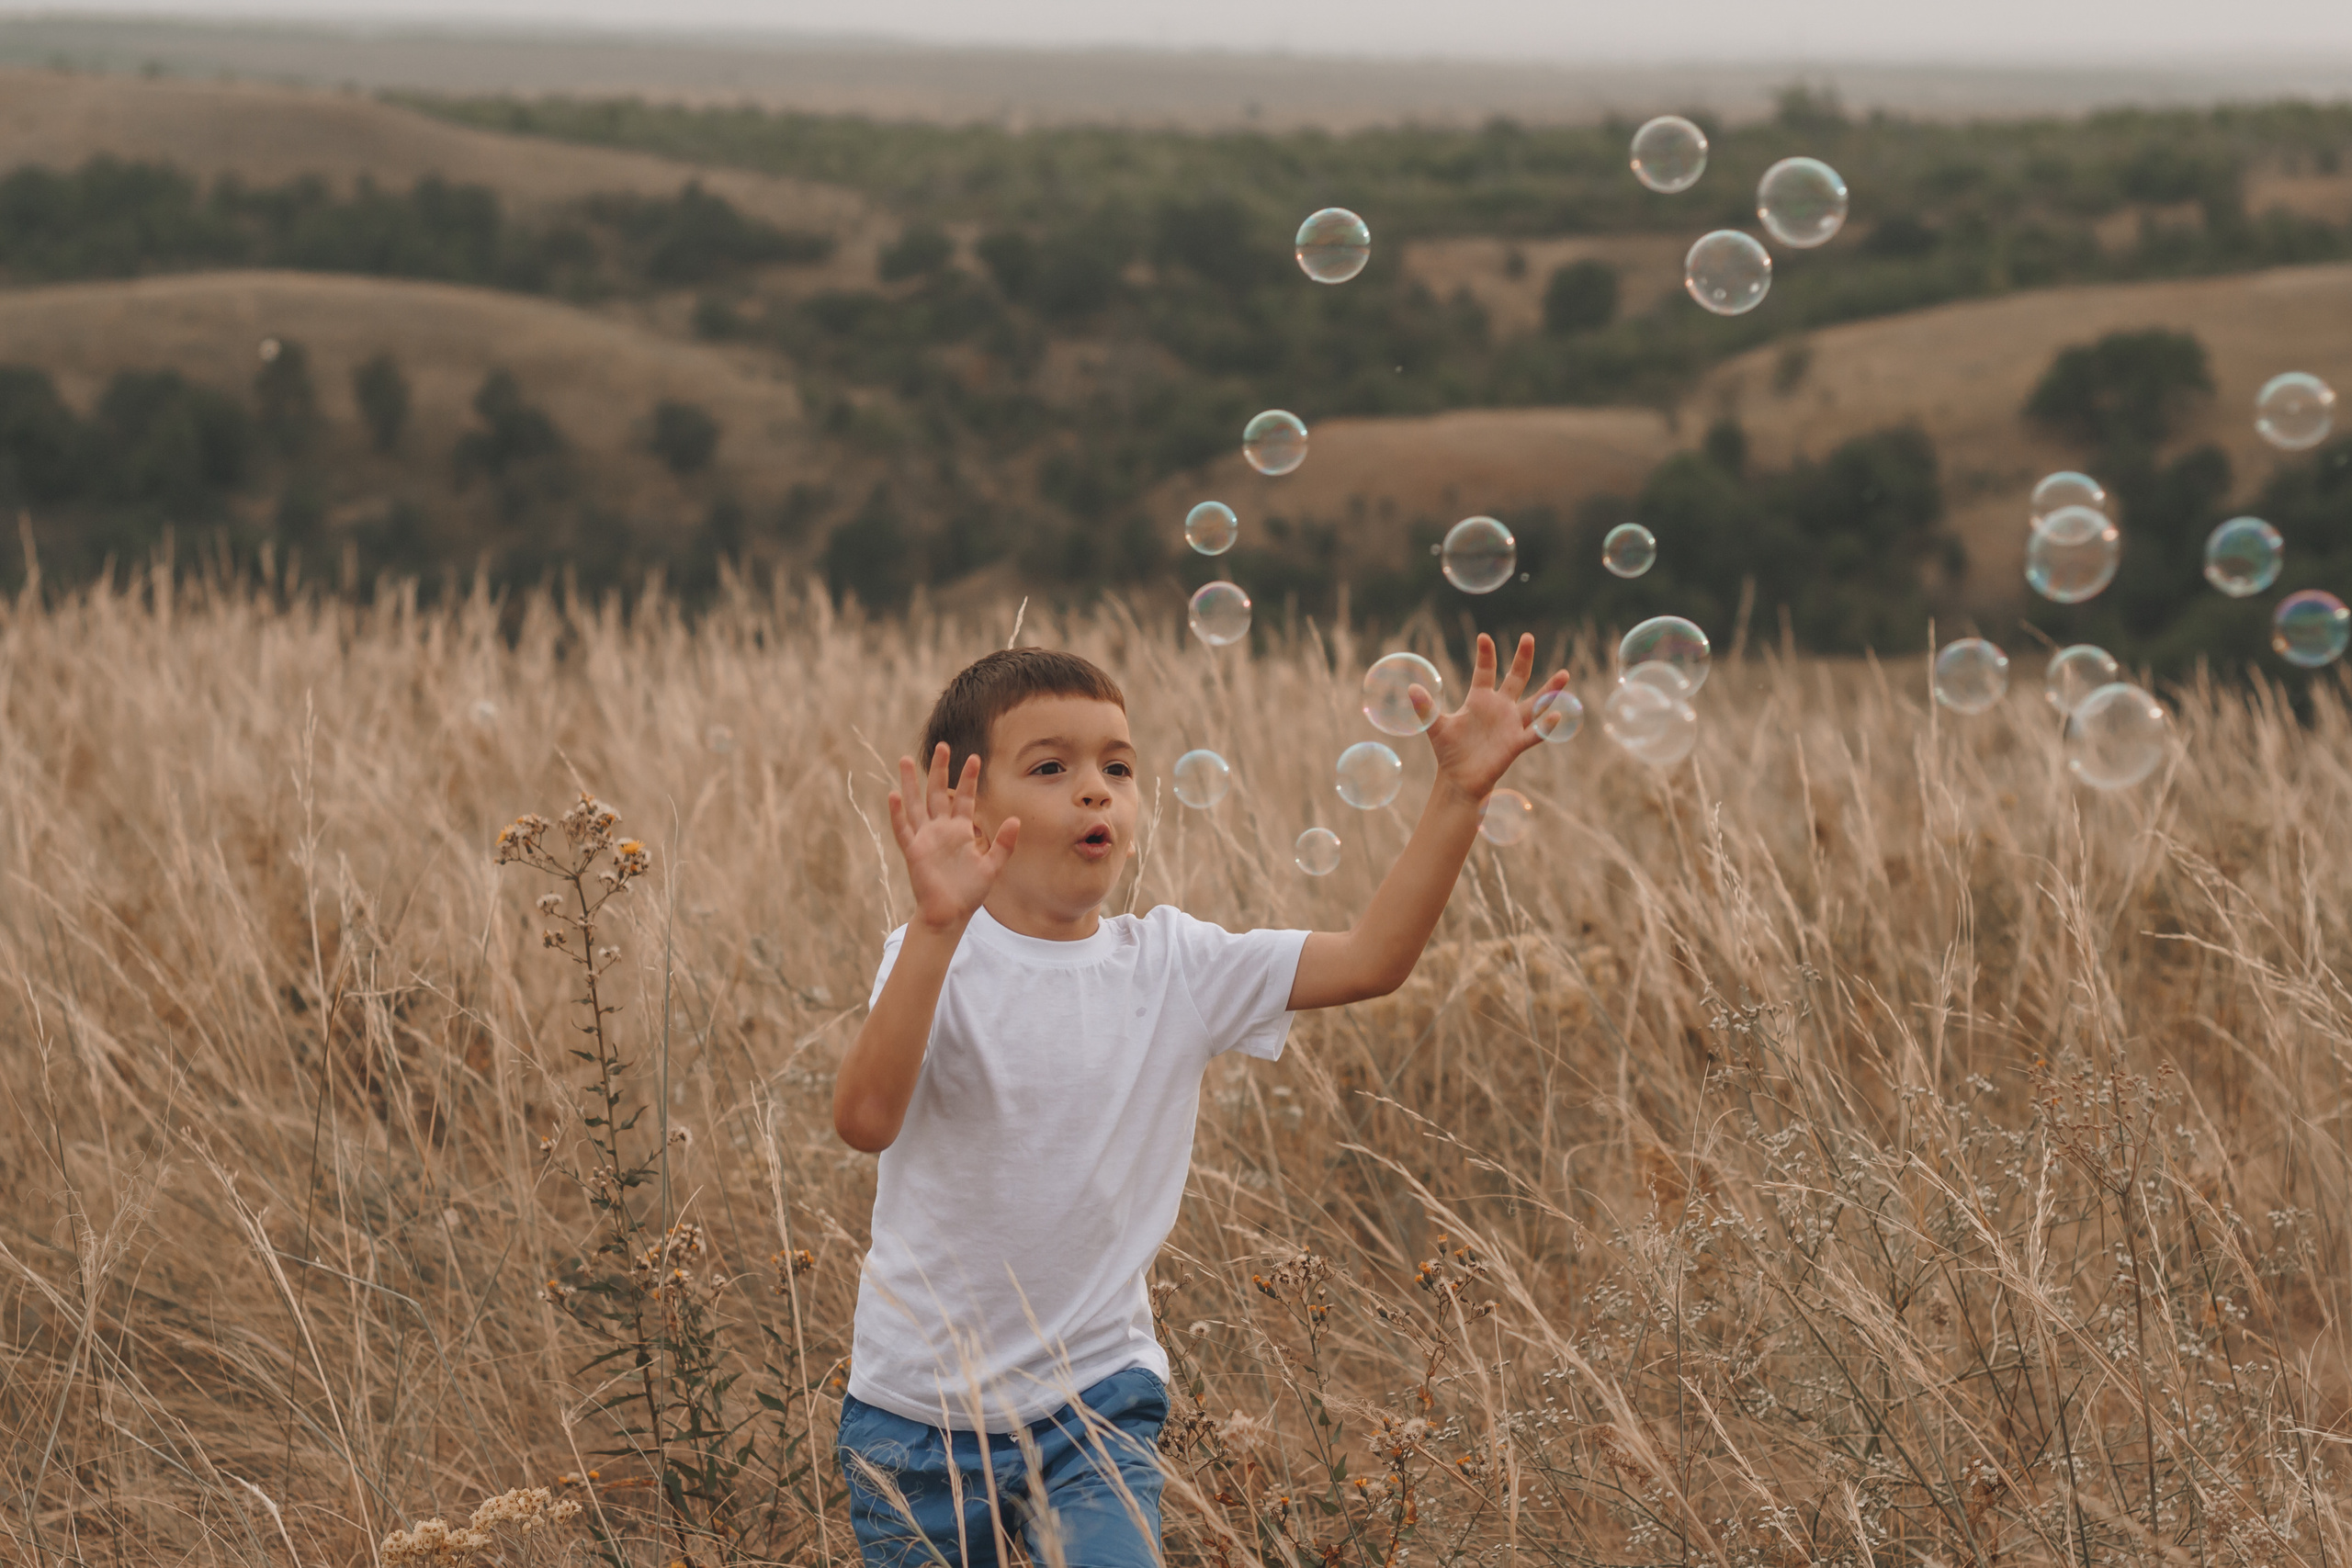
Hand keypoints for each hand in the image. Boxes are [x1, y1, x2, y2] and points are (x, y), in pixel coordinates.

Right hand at [888, 744, 1018, 931]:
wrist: (950, 913)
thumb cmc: (969, 891)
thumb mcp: (992, 866)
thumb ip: (1004, 844)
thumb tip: (1017, 820)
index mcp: (960, 830)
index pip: (964, 797)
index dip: (968, 778)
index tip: (974, 757)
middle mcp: (941, 829)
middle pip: (937, 792)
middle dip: (939, 769)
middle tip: (942, 745)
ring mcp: (925, 838)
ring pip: (915, 804)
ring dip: (909, 783)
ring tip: (904, 759)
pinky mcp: (913, 851)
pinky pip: (903, 829)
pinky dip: (897, 813)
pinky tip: (893, 794)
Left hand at [1422, 633, 1569, 802]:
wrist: (1459, 779)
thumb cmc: (1449, 751)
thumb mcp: (1436, 727)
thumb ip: (1426, 708)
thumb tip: (1411, 688)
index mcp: (1480, 699)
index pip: (1485, 671)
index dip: (1485, 655)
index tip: (1484, 637)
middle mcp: (1500, 707)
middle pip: (1516, 678)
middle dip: (1522, 658)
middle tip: (1528, 637)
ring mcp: (1510, 724)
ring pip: (1535, 703)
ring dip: (1550, 690)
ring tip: (1565, 673)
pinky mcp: (1516, 743)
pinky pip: (1534, 733)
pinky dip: (1545, 726)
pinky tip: (1556, 715)